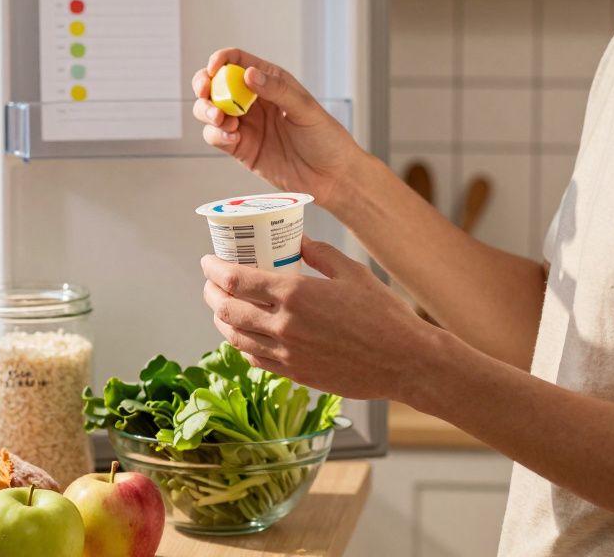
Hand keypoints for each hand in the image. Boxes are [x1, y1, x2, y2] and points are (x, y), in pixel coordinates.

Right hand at [192, 49, 362, 209]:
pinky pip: (216, 136)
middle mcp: (253, 101)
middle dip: (203, 85)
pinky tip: (233, 137)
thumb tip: (249, 74)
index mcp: (271, 82)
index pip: (237, 62)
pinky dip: (217, 135)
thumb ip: (277, 90)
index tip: (214, 69)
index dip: (220, 60)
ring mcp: (245, 124)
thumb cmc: (326, 139)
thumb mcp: (305, 109)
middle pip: (215, 84)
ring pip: (210, 110)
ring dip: (207, 111)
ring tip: (222, 120)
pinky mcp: (240, 148)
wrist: (331, 177)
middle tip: (205, 93)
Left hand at [199, 237, 431, 399]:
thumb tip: (297, 240)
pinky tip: (245, 334)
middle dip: (211, 292)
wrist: (404, 361)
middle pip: (225, 309)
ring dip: (221, 320)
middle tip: (212, 282)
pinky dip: (241, 344)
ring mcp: (287, 354)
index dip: (214, 269)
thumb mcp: (351, 272)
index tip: (209, 261)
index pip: (235, 280)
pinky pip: (255, 359)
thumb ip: (318, 253)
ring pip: (234, 337)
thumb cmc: (384, 315)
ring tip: (222, 307)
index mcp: (295, 294)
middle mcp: (283, 326)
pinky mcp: (295, 374)